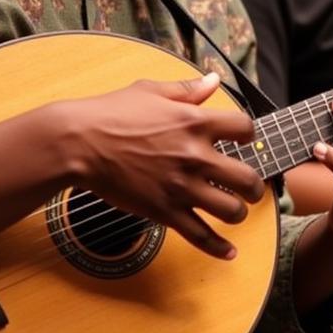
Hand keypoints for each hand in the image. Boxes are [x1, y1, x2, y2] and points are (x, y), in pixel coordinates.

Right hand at [52, 72, 264, 259]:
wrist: (79, 143)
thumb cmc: (112, 113)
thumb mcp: (152, 91)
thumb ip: (187, 89)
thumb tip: (213, 80)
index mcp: (196, 122)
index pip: (245, 129)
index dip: (248, 134)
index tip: (242, 139)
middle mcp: (195, 156)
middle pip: (248, 178)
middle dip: (254, 185)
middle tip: (249, 186)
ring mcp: (181, 187)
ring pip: (231, 210)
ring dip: (238, 212)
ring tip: (234, 209)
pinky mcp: (164, 211)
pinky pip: (200, 236)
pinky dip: (218, 247)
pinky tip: (229, 252)